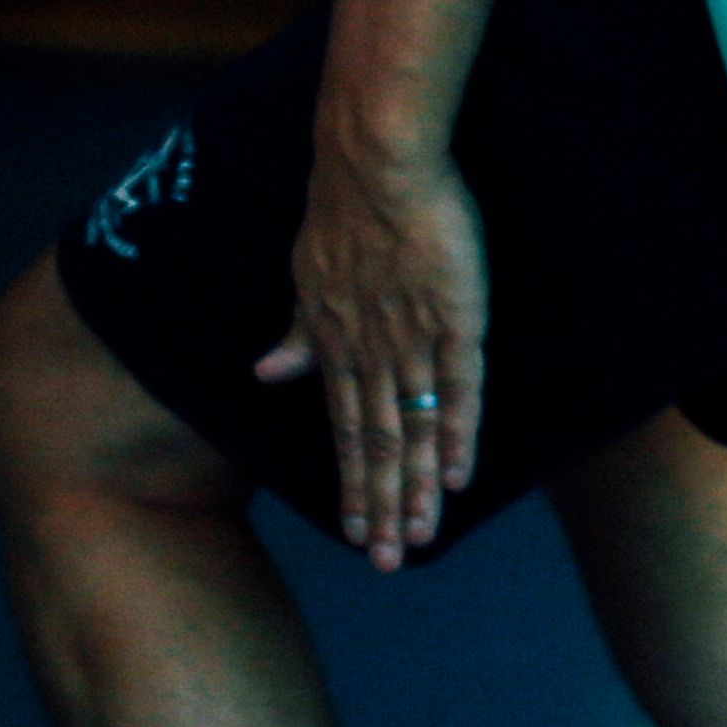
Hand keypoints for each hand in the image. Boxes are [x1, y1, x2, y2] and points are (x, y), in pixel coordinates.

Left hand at [259, 144, 487, 568]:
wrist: (375, 167)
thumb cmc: (343, 212)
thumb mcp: (307, 278)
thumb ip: (297, 332)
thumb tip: (266, 372)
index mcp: (332, 346)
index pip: (344, 432)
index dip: (351, 484)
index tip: (354, 530)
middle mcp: (367, 354)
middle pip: (376, 445)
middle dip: (381, 505)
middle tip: (385, 560)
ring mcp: (410, 339)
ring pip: (411, 429)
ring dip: (416, 486)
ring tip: (420, 536)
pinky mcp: (454, 318)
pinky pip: (457, 388)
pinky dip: (456, 434)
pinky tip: (460, 474)